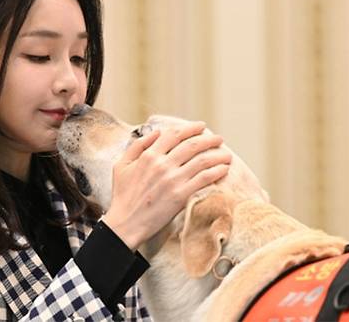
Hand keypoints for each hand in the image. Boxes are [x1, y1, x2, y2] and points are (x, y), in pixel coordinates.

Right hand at [102, 122, 231, 249]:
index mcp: (148, 155)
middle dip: (209, 139)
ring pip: (201, 161)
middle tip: (218, 139)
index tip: (201, 126)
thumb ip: (137, 146)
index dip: (190, 128)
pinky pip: (203, 179)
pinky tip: (224, 170)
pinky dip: (216, 172)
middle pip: (192, 145)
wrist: (126, 223)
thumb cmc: (122, 195)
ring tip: (226, 155)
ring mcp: (172, 180)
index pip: (174, 135)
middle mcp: (162, 164)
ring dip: (217, 155)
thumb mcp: (121, 165)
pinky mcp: (180, 195)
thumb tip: (155, 132)